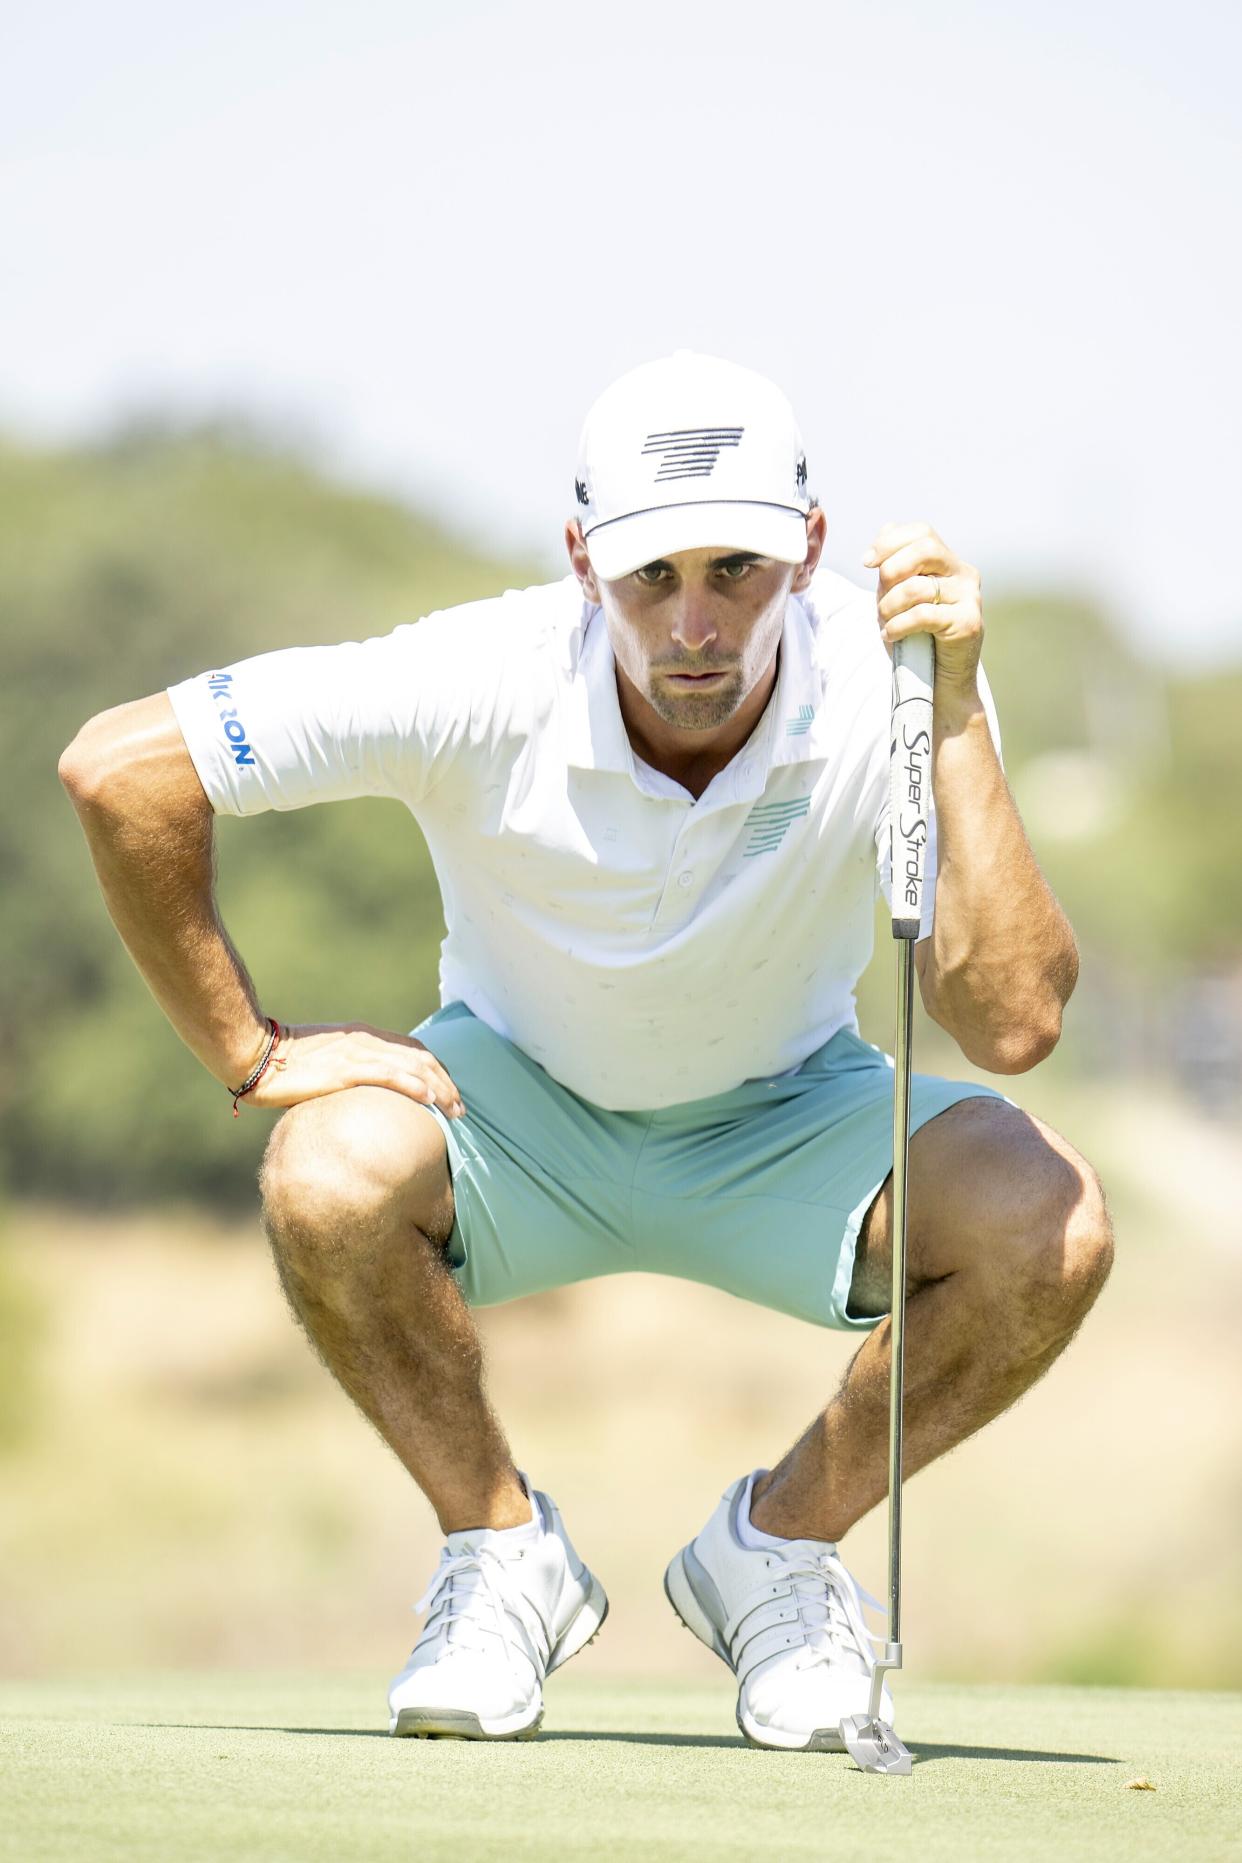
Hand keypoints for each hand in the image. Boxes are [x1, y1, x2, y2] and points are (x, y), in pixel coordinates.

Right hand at [238, 1022, 464, 1117]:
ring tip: (456, 1110)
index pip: (413, 1050)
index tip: (451, 1091)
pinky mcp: (344, 1070)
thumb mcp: (326, 1063)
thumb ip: (349, 1071)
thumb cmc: (285, 1064)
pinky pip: (387, 1076)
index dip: (438, 1070)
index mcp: (363, 1036)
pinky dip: (412, 1085)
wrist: (255, 1056)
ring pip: (411, 1067)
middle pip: (421, 1059)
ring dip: (439, 1089)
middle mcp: (366, 1041)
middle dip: (447, 1083)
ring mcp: (356, 1054)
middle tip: (462, 1109)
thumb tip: (364, 1096)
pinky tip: (429, 1098)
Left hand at [863, 521, 982, 693]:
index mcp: (948, 563)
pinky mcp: (968, 622)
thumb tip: (886, 529)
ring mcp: (970, 597)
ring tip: (885, 622)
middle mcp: (964, 574)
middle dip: (892, 569)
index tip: (866, 562)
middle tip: (879, 596)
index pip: (922, 532)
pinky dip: (898, 625)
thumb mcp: (898, 597)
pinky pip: (923, 615)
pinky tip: (891, 635)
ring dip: (890, 606)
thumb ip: (893, 567)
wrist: (939, 678)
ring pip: (919, 587)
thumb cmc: (917, 636)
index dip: (891, 542)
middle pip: (926, 548)